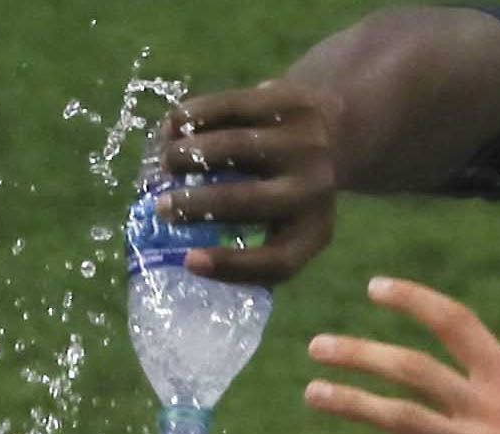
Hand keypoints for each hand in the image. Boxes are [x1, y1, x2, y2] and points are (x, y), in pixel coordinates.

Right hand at [154, 81, 340, 285]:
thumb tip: (183, 250)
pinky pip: (231, 107)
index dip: (232, 266)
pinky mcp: (288, 102)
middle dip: (197, 204)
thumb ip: (248, 236)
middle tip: (161, 208)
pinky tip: (173, 127)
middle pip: (249, 201)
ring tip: (165, 163)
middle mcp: (314, 189)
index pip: (277, 262)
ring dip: (189, 156)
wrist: (338, 129)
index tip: (188, 261)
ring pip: (236, 148)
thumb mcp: (289, 220)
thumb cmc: (292, 188)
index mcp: (314, 231)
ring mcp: (303, 143)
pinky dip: (194, 117)